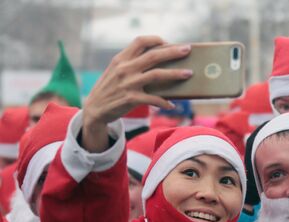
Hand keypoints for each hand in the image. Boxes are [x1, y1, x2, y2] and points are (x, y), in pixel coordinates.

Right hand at [82, 36, 192, 151]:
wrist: (94, 109)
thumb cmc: (110, 89)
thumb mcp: (116, 71)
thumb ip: (131, 63)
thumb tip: (157, 60)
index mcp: (121, 59)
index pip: (140, 41)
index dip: (156, 39)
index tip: (168, 42)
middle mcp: (125, 68)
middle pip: (153, 55)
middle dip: (173, 52)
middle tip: (187, 49)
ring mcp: (128, 83)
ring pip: (157, 75)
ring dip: (175, 74)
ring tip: (188, 73)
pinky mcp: (131, 99)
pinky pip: (154, 99)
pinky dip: (164, 102)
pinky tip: (172, 105)